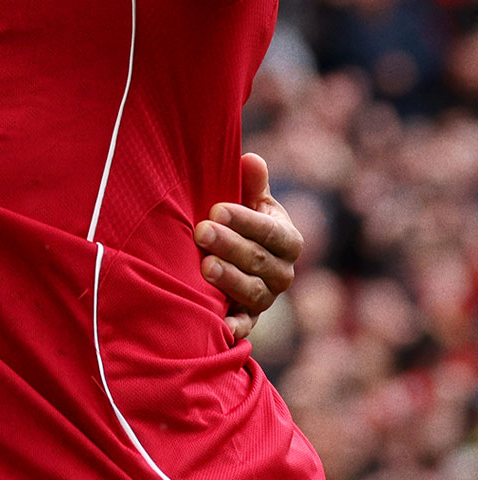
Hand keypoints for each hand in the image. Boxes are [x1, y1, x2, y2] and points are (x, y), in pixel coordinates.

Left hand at [196, 152, 301, 342]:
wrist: (223, 256)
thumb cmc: (234, 222)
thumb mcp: (244, 201)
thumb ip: (250, 184)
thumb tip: (251, 160)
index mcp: (286, 240)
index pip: (273, 232)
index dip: (246, 221)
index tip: (216, 209)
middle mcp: (282, 272)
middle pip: (261, 261)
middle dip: (230, 246)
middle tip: (201, 231)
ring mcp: (265, 297)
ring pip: (254, 292)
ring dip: (230, 279)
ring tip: (204, 266)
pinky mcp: (247, 319)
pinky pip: (245, 326)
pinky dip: (234, 326)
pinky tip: (220, 323)